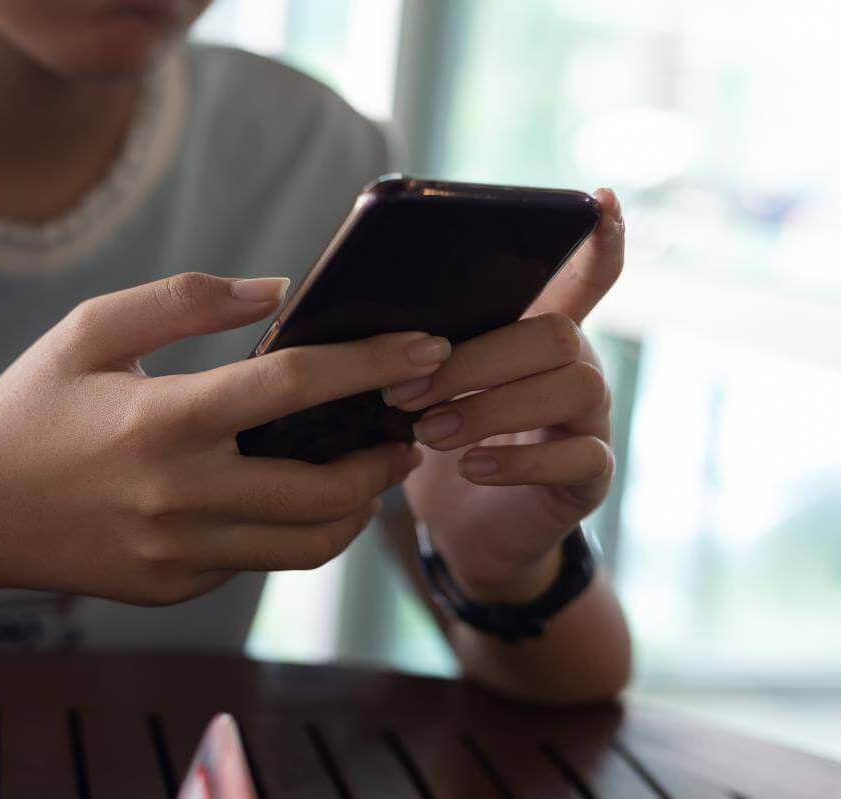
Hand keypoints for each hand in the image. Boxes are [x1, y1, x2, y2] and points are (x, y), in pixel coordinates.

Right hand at [0, 272, 447, 604]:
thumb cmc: (31, 408)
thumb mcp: (91, 331)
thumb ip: (184, 301)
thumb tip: (276, 291)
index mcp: (161, 420)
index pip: (295, 387)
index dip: (373, 363)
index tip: (427, 349)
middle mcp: (177, 495)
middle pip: (323, 490)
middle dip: (384, 461)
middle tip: (407, 433)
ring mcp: (177, 553)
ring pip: (306, 545)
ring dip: (354, 510)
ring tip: (367, 474)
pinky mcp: (173, 587)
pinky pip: (256, 562)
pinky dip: (288, 530)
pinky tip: (285, 498)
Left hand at [389, 189, 625, 602]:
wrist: (462, 531)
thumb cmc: (438, 445)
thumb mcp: (422, 389)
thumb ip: (419, 350)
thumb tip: (372, 325)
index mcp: (533, 337)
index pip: (583, 279)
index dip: (598, 241)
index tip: (599, 199)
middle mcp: (575, 370)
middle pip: (557, 334)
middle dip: (476, 359)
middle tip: (407, 391)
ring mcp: (590, 423)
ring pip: (572, 385)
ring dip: (490, 405)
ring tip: (428, 432)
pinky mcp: (589, 477)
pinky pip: (579, 456)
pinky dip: (518, 461)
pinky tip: (471, 466)